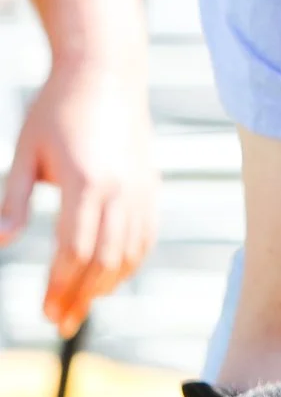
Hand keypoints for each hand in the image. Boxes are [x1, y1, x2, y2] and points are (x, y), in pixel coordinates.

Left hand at [3, 57, 157, 333]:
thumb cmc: (56, 110)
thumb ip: (13, 202)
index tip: (45, 313)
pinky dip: (130, 264)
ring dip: (106, 286)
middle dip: (82, 297)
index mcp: (87, 183)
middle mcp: (121, 190)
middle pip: (105, 261)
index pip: (75, 251)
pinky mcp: (150, 186)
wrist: (105, 73)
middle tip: (60, 323)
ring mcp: (141, 189)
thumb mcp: (24, 154)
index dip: (60, 287)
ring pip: (130, 253)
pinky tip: (110, 278)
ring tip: (82, 306)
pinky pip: (145, 237)